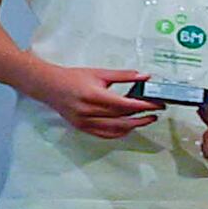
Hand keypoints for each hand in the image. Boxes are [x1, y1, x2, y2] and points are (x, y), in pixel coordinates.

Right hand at [41, 66, 158, 138]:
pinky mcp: (82, 128)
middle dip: (142, 116)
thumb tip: (145, 76)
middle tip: (156, 111)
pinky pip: (105, 135)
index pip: (125, 105)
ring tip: (146, 119)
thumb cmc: (73, 78)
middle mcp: (88, 111)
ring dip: (133, 126)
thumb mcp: (100, 73)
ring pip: (115, 129)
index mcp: (93, 96)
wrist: (49, 86)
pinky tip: (129, 126)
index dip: (144, 106)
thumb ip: (124, 76)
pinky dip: (120, 132)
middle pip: (122, 118)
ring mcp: (84, 122)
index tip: (158, 104)